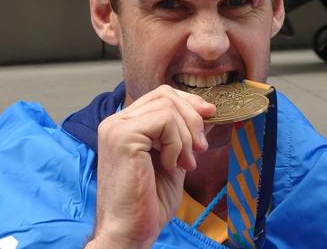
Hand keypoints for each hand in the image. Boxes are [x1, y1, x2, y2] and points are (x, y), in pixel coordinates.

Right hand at [85, 85, 215, 248]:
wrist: (130, 232)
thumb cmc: (148, 204)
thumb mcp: (175, 161)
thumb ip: (185, 136)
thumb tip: (206, 113)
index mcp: (125, 125)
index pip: (161, 96)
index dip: (189, 103)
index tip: (210, 116)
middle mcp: (116, 122)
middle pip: (165, 95)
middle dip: (193, 117)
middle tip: (201, 147)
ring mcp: (116, 127)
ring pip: (167, 106)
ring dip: (186, 135)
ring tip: (185, 163)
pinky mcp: (123, 137)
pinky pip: (164, 121)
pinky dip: (176, 143)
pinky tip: (171, 165)